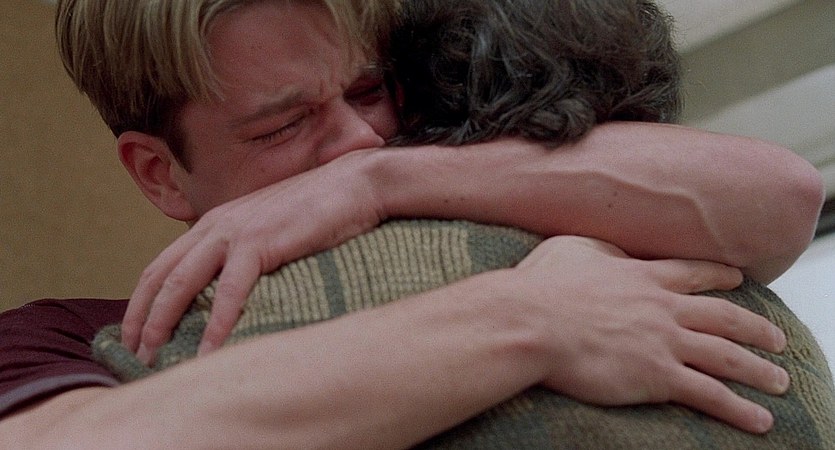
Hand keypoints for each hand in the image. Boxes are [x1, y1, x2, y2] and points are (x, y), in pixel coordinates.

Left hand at [122, 151, 385, 362]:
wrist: (353, 184)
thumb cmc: (317, 211)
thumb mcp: (268, 230)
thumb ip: (245, 252)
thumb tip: (232, 290)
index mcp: (213, 223)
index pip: (161, 266)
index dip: (141, 303)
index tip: (135, 336)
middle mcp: (214, 226)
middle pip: (160, 276)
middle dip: (140, 319)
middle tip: (135, 355)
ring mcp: (235, 232)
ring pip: (182, 282)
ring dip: (163, 323)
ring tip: (155, 357)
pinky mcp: (261, 242)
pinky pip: (230, 291)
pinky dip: (216, 324)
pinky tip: (209, 352)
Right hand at [510, 236, 787, 433]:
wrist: (531, 321)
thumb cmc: (540, 285)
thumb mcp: (570, 250)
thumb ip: (599, 251)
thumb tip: (608, 255)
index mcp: (641, 276)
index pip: (693, 274)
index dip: (720, 276)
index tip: (739, 279)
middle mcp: (662, 307)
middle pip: (724, 317)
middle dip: (756, 329)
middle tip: (777, 339)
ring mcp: (663, 342)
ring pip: (727, 356)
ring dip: (758, 370)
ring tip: (779, 381)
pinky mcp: (657, 375)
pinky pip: (710, 394)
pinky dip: (739, 408)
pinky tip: (759, 420)